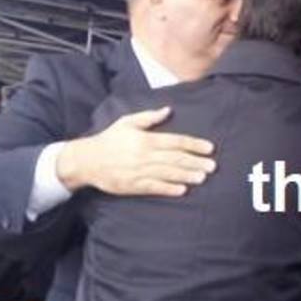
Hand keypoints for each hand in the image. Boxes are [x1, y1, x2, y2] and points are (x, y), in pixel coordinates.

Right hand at [56, 106, 215, 195]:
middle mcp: (144, 155)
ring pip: (168, 173)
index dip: (193, 144)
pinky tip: (182, 190)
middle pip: (175, 158)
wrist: (86, 160)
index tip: (209, 148)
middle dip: (196, 162)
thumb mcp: (127, 122)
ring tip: (203, 177)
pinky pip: (154, 187)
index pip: (175, 141)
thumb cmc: (109, 139)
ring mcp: (138, 171)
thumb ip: (149, 117)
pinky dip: (169, 189)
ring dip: (187, 175)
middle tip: (213, 165)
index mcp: (145, 139)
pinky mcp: (133, 185)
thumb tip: (168, 110)